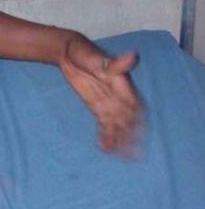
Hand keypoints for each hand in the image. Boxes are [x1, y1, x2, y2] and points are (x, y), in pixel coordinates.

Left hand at [59, 35, 141, 154]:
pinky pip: (104, 124)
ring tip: (120, 156)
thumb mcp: (97, 57)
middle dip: (131, 136)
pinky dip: (106, 135)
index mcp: (122, 85)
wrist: (70, 53)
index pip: (134, 105)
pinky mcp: (97, 107)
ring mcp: (108, 102)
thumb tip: (133, 56)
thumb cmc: (85, 52)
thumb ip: (115, 62)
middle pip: (128, 119)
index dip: (137, 119)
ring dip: (120, 139)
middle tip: (132, 154)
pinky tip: (104, 147)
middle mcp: (118, 96)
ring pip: (118, 124)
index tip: (139, 132)